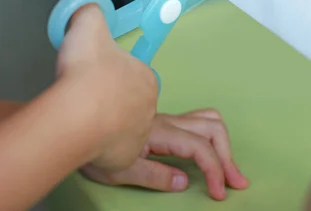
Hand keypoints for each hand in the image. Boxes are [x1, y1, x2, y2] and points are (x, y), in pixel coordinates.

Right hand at [57, 0, 158, 169]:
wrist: (74, 115)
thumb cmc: (84, 72)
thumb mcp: (86, 23)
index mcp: (145, 77)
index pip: (134, 74)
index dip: (113, 72)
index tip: (96, 74)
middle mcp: (147, 108)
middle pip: (129, 101)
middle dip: (111, 98)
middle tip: (87, 95)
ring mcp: (137, 136)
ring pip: (123, 126)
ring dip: (107, 122)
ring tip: (85, 116)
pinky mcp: (123, 160)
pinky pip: (115, 151)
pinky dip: (102, 146)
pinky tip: (86, 138)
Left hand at [81, 109, 249, 199]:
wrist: (75, 121)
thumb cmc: (94, 147)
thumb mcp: (120, 170)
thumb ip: (155, 175)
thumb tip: (184, 181)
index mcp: (160, 134)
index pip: (199, 148)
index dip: (214, 170)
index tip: (219, 193)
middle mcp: (168, 121)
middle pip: (212, 129)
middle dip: (228, 156)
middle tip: (235, 182)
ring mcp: (166, 118)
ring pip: (207, 118)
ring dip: (223, 141)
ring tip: (227, 166)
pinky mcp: (163, 120)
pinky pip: (197, 118)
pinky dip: (211, 133)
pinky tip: (209, 148)